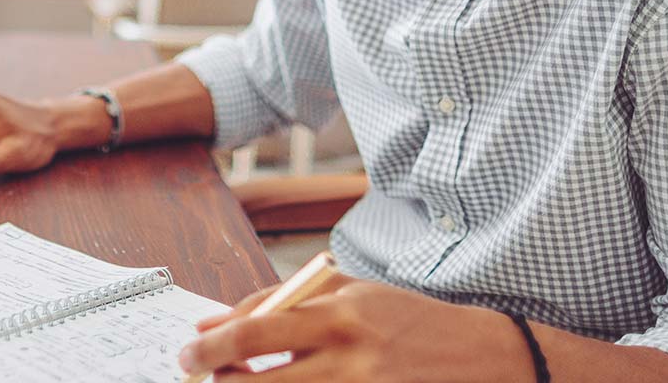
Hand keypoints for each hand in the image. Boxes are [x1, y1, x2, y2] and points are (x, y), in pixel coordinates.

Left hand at [179, 273, 533, 381]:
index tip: (188, 353)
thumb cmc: (402, 318)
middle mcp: (347, 359)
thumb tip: (210, 322)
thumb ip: (276, 303)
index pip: (252, 333)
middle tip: (202, 378)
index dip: (208, 348)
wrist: (479, 357)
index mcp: (338, 315)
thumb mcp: (346, 292)